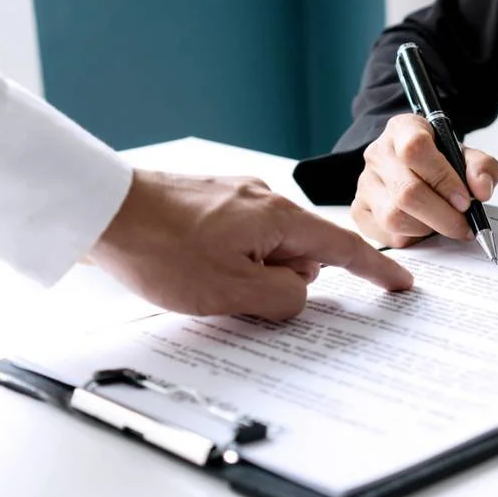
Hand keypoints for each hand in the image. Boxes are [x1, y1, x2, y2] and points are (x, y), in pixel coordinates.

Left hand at [88, 169, 413, 319]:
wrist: (97, 209)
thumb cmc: (158, 248)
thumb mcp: (231, 292)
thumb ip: (283, 298)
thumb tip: (300, 293)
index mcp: (278, 218)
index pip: (343, 248)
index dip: (375, 271)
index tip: (400, 284)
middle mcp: (263, 199)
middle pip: (299, 254)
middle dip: (282, 283)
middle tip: (239, 298)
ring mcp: (234, 198)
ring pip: (265, 250)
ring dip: (248, 274)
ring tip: (201, 282)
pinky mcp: (208, 202)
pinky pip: (238, 240)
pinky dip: (228, 262)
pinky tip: (192, 270)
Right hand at [350, 114, 497, 246]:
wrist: (416, 169)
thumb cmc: (440, 162)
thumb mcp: (466, 156)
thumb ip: (483, 168)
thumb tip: (481, 190)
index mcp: (403, 129)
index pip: (415, 149)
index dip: (443, 179)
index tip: (465, 200)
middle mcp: (378, 154)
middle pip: (406, 192)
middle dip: (443, 217)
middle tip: (463, 226)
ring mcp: (365, 183)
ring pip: (394, 218)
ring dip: (428, 229)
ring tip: (443, 224)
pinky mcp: (359, 210)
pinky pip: (386, 235)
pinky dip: (411, 239)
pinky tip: (423, 229)